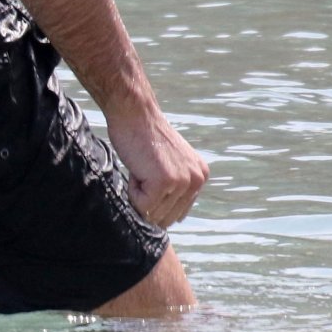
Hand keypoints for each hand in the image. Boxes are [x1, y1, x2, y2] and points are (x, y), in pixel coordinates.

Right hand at [105, 110, 207, 228]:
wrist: (133, 112)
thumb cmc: (141, 134)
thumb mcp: (169, 162)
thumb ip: (175, 185)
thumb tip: (167, 220)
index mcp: (200, 175)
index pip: (177, 212)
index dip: (156, 201)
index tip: (148, 175)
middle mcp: (197, 179)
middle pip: (167, 217)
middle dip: (148, 201)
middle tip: (142, 171)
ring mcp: (183, 181)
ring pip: (154, 214)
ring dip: (139, 196)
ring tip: (140, 168)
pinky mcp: (165, 182)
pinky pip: (142, 206)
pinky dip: (132, 191)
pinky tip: (136, 169)